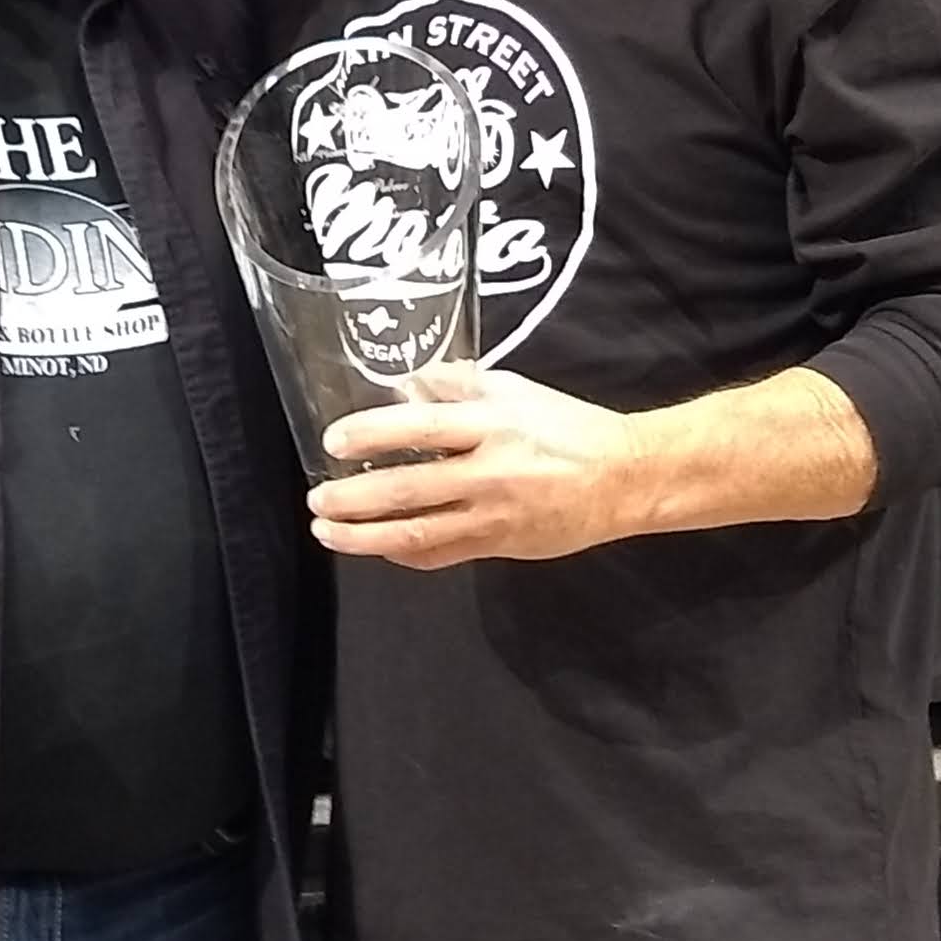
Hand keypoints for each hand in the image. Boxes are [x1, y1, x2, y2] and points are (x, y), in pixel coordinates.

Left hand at [308, 362, 639, 568]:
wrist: (624, 478)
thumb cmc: (567, 427)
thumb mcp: (515, 389)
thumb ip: (459, 386)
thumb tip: (407, 386)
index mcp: (493, 423)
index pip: (420, 427)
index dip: (371, 434)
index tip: (333, 442)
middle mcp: (490, 470)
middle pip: (409, 489)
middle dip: (353, 499)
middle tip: (316, 500)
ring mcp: (494, 514)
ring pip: (418, 533)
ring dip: (365, 537)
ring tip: (328, 532)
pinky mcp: (500, 545)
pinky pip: (441, 555)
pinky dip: (404, 553)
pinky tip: (377, 548)